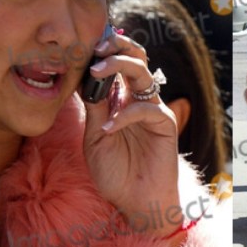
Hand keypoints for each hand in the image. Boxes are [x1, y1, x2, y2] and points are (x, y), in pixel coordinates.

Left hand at [82, 32, 182, 245]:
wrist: (136, 201)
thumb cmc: (115, 172)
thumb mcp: (94, 137)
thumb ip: (94, 108)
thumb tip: (81, 77)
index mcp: (121, 99)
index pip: (115, 65)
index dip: (102, 52)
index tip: (81, 45)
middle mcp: (138, 99)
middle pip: (135, 58)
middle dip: (116, 45)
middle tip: (96, 46)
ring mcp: (152, 109)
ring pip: (142, 72)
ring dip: (119, 65)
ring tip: (96, 70)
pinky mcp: (164, 123)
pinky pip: (146, 109)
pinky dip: (124, 115)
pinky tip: (107, 128)